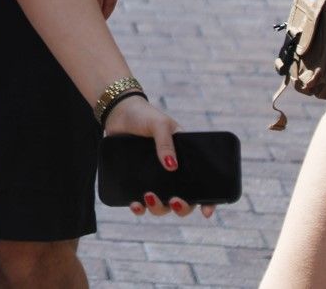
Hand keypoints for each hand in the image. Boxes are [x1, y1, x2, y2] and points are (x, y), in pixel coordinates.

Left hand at [104, 95, 214, 218]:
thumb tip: (172, 167)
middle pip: (183, 202)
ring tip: (149, 197)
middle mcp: (171, 175)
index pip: (201, 185)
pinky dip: (139, 208)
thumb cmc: (145, 116)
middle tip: (175, 201)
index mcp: (185, 161)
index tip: (206, 212)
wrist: (118, 113)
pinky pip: (140, 203)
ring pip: (162, 206)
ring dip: (158, 208)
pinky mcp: (136, 182)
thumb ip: (166, 142)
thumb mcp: (160, 124)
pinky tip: (135, 204)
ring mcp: (153, 180)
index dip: (208, 201)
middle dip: (182, 208)